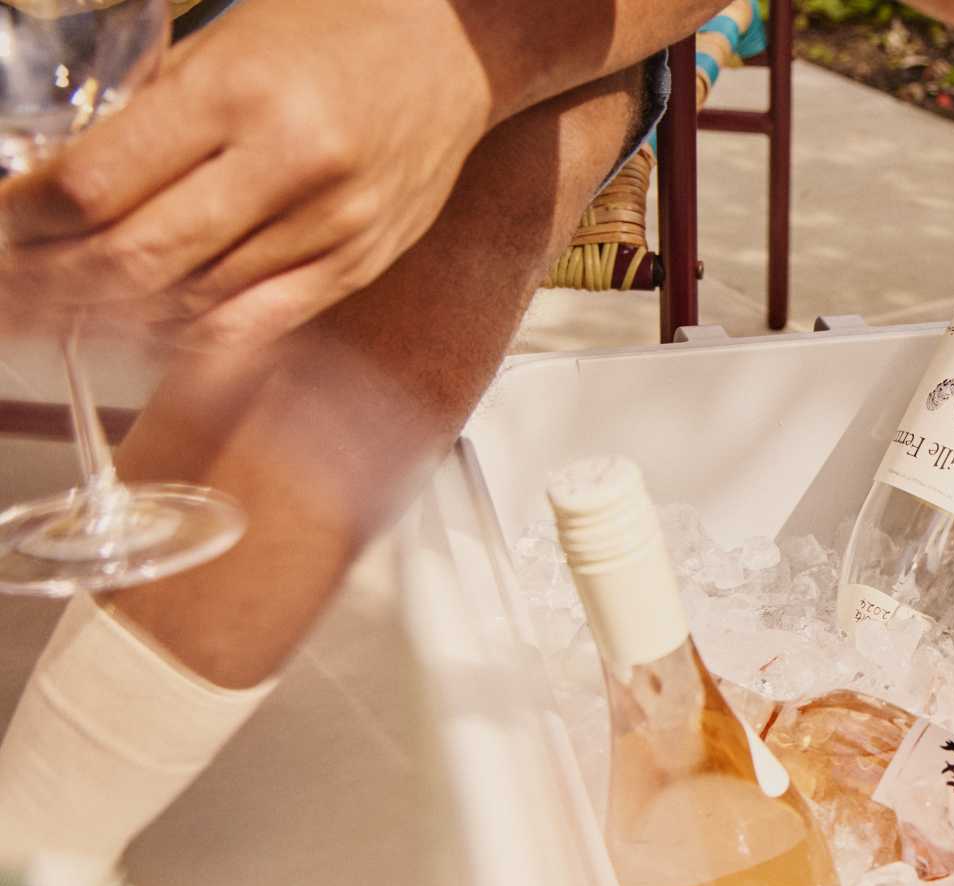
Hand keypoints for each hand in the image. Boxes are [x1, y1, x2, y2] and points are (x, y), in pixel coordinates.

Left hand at [0, 0, 494, 352]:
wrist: (457, 51)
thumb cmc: (335, 30)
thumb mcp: (225, 43)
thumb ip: (148, 112)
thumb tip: (59, 184)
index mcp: (239, 94)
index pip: (98, 184)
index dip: (27, 218)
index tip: (2, 222)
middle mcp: (289, 167)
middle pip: (134, 257)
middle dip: (51, 280)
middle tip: (13, 286)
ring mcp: (332, 226)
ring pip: (188, 302)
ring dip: (108, 313)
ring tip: (59, 309)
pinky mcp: (359, 265)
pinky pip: (254, 326)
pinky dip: (185, 335)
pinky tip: (144, 326)